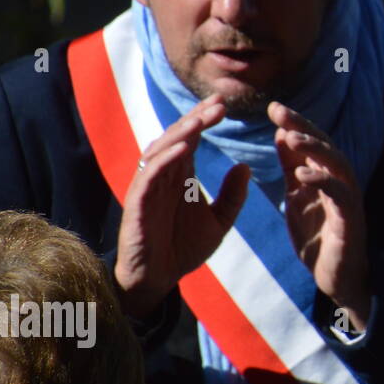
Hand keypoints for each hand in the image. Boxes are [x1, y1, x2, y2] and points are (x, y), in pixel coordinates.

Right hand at [115, 94, 251, 317]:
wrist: (160, 280)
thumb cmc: (184, 248)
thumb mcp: (220, 221)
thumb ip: (233, 195)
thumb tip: (246, 166)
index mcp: (181, 176)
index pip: (192, 139)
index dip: (204, 120)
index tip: (225, 104)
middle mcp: (163, 176)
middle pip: (177, 138)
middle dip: (196, 119)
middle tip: (219, 104)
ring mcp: (148, 188)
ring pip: (160, 151)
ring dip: (180, 133)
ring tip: (201, 120)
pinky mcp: (137, 204)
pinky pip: (148, 177)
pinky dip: (164, 160)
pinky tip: (183, 150)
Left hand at [270, 102, 370, 331]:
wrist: (336, 276)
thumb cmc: (319, 236)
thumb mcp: (299, 196)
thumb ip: (292, 166)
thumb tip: (282, 133)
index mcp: (325, 174)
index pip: (311, 141)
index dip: (294, 123)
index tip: (272, 107)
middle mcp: (340, 180)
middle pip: (324, 144)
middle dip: (302, 126)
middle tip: (279, 111)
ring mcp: (347, 197)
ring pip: (335, 162)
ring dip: (314, 148)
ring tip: (291, 136)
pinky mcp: (350, 217)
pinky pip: (339, 193)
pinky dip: (322, 180)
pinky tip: (302, 173)